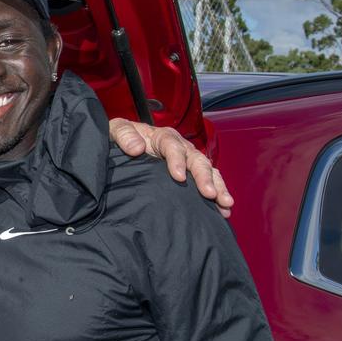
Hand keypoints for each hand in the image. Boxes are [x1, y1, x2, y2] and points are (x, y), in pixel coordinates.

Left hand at [108, 118, 232, 217]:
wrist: (121, 146)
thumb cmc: (121, 137)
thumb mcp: (116, 131)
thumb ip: (124, 135)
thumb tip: (136, 148)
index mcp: (162, 136)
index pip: (172, 145)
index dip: (177, 160)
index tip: (178, 176)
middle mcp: (179, 147)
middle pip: (196, 159)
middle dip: (204, 177)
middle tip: (209, 194)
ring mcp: (187, 160)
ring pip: (208, 171)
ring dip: (217, 186)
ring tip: (224, 204)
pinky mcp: (190, 173)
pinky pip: (209, 181)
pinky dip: (217, 193)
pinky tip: (223, 210)